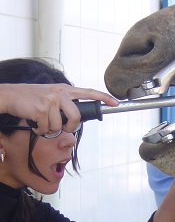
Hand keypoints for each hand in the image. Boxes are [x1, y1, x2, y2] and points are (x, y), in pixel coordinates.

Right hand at [0, 83, 118, 134]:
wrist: (11, 96)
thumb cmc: (32, 98)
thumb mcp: (52, 95)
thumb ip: (65, 103)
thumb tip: (76, 120)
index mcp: (65, 90)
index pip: (89, 92)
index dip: (104, 98)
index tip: (115, 102)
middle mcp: (60, 93)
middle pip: (77, 117)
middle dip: (70, 127)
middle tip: (62, 127)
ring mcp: (51, 100)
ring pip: (59, 126)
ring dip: (50, 129)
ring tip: (41, 121)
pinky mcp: (41, 109)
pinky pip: (47, 129)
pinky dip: (40, 131)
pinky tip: (34, 123)